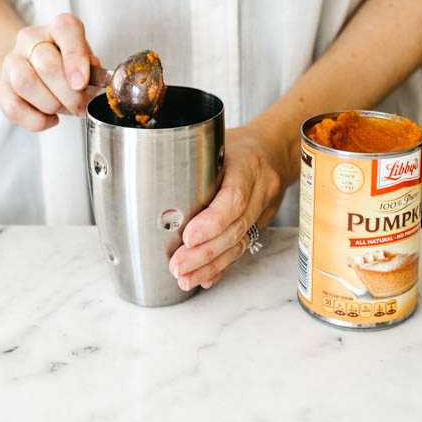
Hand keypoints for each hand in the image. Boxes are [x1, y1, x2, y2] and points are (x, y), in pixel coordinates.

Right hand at [0, 13, 95, 131]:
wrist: (32, 70)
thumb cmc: (67, 67)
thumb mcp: (87, 63)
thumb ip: (93, 68)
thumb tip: (93, 73)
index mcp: (58, 28)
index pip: (65, 29)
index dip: (76, 57)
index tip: (82, 83)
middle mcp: (30, 39)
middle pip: (46, 64)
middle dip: (69, 94)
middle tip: (80, 105)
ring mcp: (12, 62)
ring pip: (25, 83)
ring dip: (51, 105)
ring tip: (63, 108)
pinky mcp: (1, 87)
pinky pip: (14, 108)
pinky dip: (38, 120)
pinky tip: (50, 118)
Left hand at [168, 125, 288, 290]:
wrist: (273, 150)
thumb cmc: (236, 145)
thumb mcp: (215, 142)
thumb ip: (191, 162)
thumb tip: (149, 186)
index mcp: (248, 164)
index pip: (234, 198)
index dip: (212, 222)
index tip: (188, 238)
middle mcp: (261, 188)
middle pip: (236, 228)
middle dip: (205, 253)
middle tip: (177, 266)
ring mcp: (265, 209)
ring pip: (240, 244)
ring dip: (211, 265)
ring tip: (185, 278)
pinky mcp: (262, 224)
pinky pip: (242, 248)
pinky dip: (222, 266)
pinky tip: (205, 278)